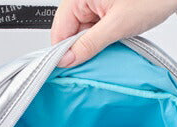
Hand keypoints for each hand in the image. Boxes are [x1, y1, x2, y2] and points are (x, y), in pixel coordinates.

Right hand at [51, 0, 176, 67]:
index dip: (63, 51)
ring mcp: (93, 4)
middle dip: (80, 48)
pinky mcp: (104, 11)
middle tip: (95, 59)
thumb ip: (89, 44)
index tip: (69, 69)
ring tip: (110, 46)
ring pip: (81, 33)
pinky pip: (94, 30)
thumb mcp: (117, 26)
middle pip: (69, 32)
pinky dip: (101, 40)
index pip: (59, 28)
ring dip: (92, 45)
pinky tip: (112, 43)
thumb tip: (67, 60)